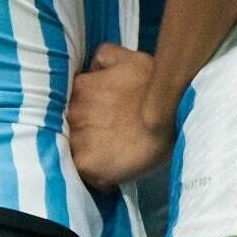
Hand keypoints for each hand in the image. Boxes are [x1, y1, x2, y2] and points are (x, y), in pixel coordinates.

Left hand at [66, 42, 172, 191]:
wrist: (168, 114)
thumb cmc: (152, 84)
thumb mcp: (126, 58)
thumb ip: (103, 59)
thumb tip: (91, 68)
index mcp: (78, 88)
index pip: (69, 105)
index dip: (84, 115)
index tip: (98, 122)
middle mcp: (71, 113)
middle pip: (69, 128)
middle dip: (84, 135)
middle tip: (106, 142)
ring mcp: (76, 139)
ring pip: (73, 152)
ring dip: (88, 156)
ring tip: (108, 162)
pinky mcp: (86, 164)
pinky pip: (85, 175)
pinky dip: (97, 178)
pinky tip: (111, 176)